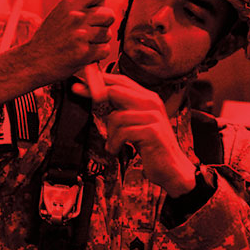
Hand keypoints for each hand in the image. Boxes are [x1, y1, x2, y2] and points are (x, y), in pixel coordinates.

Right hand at [21, 0, 114, 82]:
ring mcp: (81, 35)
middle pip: (109, 14)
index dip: (101, 1)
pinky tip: (85, 54)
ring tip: (84, 44)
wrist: (33, 61)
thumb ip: (78, 2)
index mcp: (69, 3)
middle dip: (103, 23)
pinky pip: (105, 50)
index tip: (97, 8)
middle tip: (91, 30)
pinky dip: (97, 54)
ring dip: (99, 41)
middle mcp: (76, 16)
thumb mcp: (58, 13)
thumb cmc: (47, 38)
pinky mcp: (84, 53)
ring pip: (107, 34)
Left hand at [73, 73, 196, 197]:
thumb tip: (97, 94)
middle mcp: (151, 102)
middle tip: (77, 94)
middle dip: (94, 93)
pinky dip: (114, 144)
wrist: (171, 168)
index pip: (121, 81)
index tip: (80, 83)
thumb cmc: (150, 146)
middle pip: (116, 90)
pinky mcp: (152, 131)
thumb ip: (123, 108)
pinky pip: (122, 132)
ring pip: (116, 116)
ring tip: (113, 144)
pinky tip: (116, 150)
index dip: (99, 80)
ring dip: (110, 134)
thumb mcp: (136, 123)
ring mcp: (153, 116)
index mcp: (147, 98)